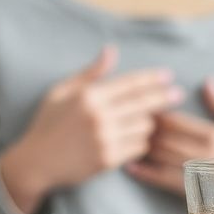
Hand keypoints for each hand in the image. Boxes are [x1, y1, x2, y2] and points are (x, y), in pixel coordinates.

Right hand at [0, 47, 181, 213]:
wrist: (36, 162)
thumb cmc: (48, 123)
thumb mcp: (62, 92)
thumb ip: (90, 73)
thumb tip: (111, 50)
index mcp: (88, 96)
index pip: (129, 83)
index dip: (152, 78)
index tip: (168, 75)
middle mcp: (98, 116)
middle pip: (143, 103)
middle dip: (164, 97)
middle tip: (178, 94)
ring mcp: (104, 139)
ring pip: (144, 126)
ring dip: (148, 123)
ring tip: (146, 122)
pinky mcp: (108, 160)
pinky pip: (138, 147)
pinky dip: (140, 142)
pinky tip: (136, 140)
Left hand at [126, 77, 213, 193]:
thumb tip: (208, 81)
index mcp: (213, 136)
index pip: (173, 120)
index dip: (154, 111)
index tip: (142, 104)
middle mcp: (199, 156)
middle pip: (159, 137)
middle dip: (142, 127)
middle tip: (126, 119)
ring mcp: (193, 176)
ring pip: (156, 157)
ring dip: (139, 146)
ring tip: (125, 137)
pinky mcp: (191, 194)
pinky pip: (160, 181)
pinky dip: (143, 172)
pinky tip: (131, 165)